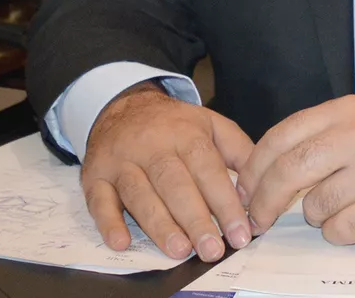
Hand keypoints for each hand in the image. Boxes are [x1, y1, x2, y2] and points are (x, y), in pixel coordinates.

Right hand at [80, 83, 254, 262]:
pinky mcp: (94, 175)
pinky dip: (107, 222)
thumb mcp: (209, 124)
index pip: (208, 168)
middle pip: (174, 183)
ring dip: (158, 223)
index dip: (225, 202)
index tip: (240, 233)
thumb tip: (259, 186)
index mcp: (185, 134)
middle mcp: (152, 146)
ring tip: (178, 250)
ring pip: (139, 193)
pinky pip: (98, 199)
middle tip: (211, 249)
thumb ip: (238, 151)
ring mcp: (121, 161)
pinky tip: (121, 242)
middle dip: (194, 218)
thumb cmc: (173, 125)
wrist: (122, 105)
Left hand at [236, 95, 354, 244]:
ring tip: (337, 208)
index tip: (244, 189)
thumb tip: (261, 172)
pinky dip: (339, 232)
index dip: (254, 168)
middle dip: (264, 200)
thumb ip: (318, 137)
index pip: (282, 136)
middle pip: (289, 171)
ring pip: (315, 206)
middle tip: (257, 219)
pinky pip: (343, 229)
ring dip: (316, 216)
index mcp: (346, 111)